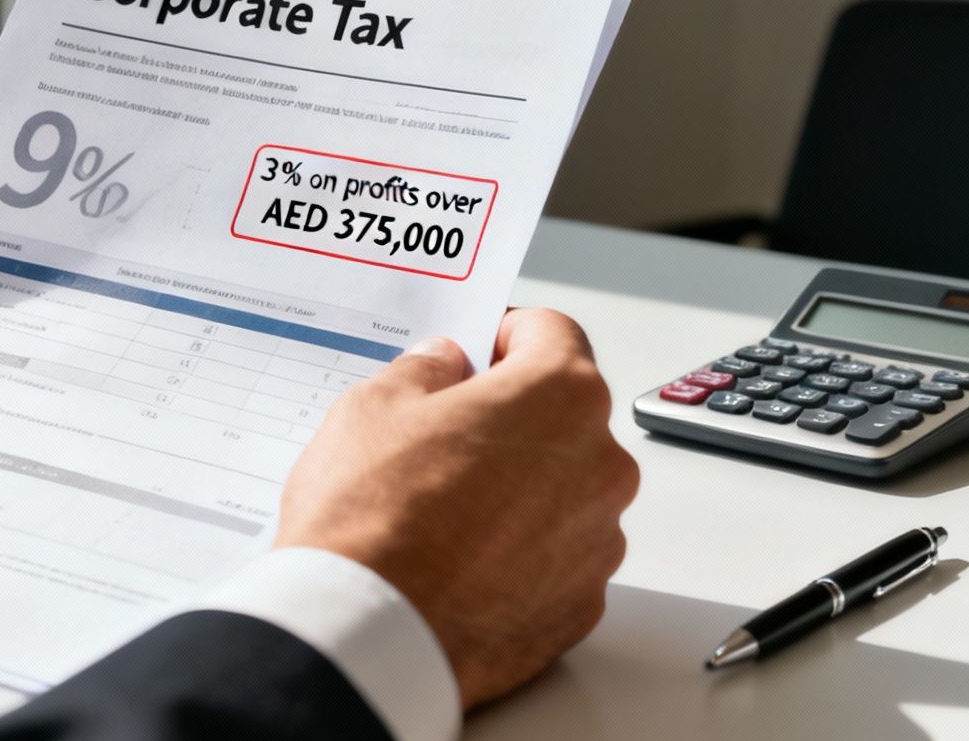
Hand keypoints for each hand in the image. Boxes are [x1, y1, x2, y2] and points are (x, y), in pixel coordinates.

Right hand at [275, 308, 637, 708]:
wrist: (367, 634)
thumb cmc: (370, 518)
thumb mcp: (372, 407)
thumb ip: (423, 371)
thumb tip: (443, 368)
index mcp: (560, 397)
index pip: (553, 334)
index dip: (506, 335)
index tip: (476, 351)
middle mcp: (600, 465)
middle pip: (563, 416)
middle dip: (511, 417)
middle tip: (441, 435)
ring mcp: (598, 541)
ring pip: (562, 489)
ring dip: (519, 486)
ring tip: (443, 509)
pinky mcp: (582, 604)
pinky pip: (556, 556)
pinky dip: (519, 551)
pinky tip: (458, 559)